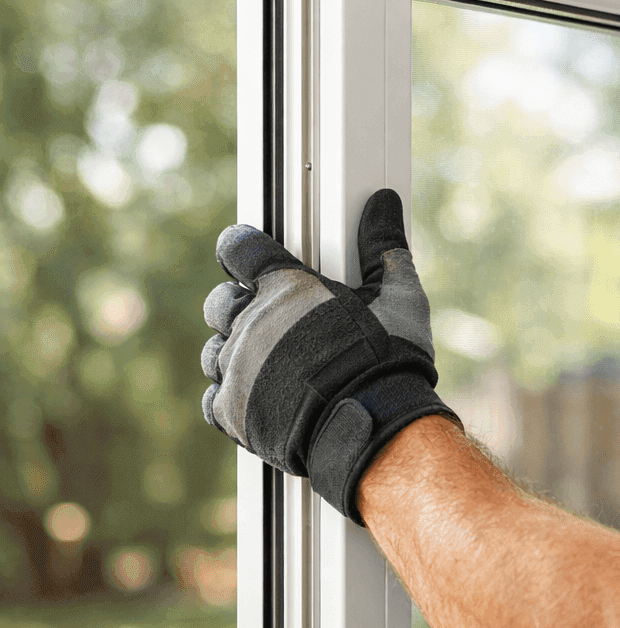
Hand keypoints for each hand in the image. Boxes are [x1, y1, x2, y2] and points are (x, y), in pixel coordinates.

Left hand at [200, 188, 457, 524]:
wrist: (373, 425)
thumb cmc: (389, 357)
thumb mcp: (399, 295)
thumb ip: (384, 246)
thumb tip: (384, 201)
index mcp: (285, 287)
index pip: (239, 248)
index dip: (242, 249)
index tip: (250, 256)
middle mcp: (251, 323)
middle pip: (220, 303)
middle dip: (240, 307)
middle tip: (274, 322)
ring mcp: (236, 368)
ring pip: (214, 350)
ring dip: (235, 353)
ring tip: (270, 366)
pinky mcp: (231, 410)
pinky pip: (213, 397)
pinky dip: (232, 395)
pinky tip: (260, 396)